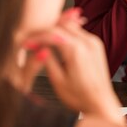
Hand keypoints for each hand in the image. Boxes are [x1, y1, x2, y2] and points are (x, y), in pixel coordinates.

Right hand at [22, 10, 121, 124]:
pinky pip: (80, 32)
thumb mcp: (58, 80)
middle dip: (46, 29)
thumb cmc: (79, 96)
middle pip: (62, 24)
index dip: (37, 36)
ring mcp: (94, 42)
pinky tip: (58, 40)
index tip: (26, 42)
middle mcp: (88, 41)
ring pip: (72, 25)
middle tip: (33, 37)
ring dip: (57, 28)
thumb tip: (38, 46)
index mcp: (76, 50)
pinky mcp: (97, 45)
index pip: (52, 33)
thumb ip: (47, 60)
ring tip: (43, 38)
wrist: (101, 103)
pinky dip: (68, 33)